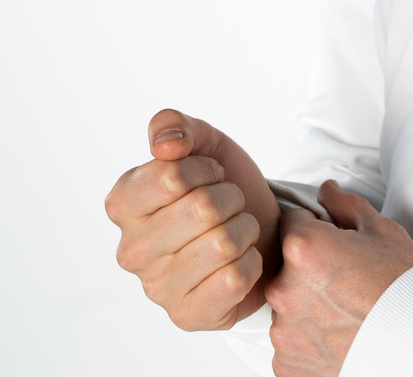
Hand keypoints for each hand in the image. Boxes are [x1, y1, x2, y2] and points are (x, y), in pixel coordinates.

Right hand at [105, 108, 281, 329]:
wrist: (258, 228)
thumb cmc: (222, 186)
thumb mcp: (204, 142)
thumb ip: (176, 126)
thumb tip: (164, 144)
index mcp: (124, 203)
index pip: (171, 176)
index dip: (205, 169)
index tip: (210, 175)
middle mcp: (131, 250)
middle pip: (202, 210)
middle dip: (230, 198)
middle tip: (228, 203)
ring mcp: (157, 289)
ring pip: (223, 243)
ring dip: (243, 228)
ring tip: (235, 228)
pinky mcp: (188, 316)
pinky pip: (236, 278)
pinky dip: (251, 261)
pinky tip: (240, 259)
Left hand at [265, 181, 412, 376]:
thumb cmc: (402, 286)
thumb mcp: (381, 230)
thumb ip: (345, 205)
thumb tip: (326, 191)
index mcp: (303, 247)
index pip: (292, 220)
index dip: (316, 226)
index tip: (335, 240)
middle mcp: (284, 289)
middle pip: (287, 265)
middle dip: (310, 266)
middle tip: (346, 277)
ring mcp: (283, 331)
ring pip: (288, 304)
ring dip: (307, 303)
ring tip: (345, 309)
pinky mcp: (287, 363)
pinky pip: (291, 340)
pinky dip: (309, 337)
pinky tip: (338, 333)